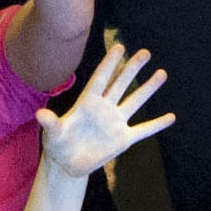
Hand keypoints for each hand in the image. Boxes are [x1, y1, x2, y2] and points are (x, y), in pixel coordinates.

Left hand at [41, 40, 176, 180]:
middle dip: (132, 69)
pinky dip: (157, 124)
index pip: (101, 79)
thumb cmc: (57, 144)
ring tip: (162, 73)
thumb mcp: (53, 135)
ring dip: (148, 88)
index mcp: (87, 103)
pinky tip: (171, 117)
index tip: (120, 47)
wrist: (67, 164)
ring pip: (135, 101)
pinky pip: (143, 130)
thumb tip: (39, 114)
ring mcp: (115, 123)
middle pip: (121, 84)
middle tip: (145, 52)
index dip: (109, 64)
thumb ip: (51, 124)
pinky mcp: (123, 139)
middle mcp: (104, 108)